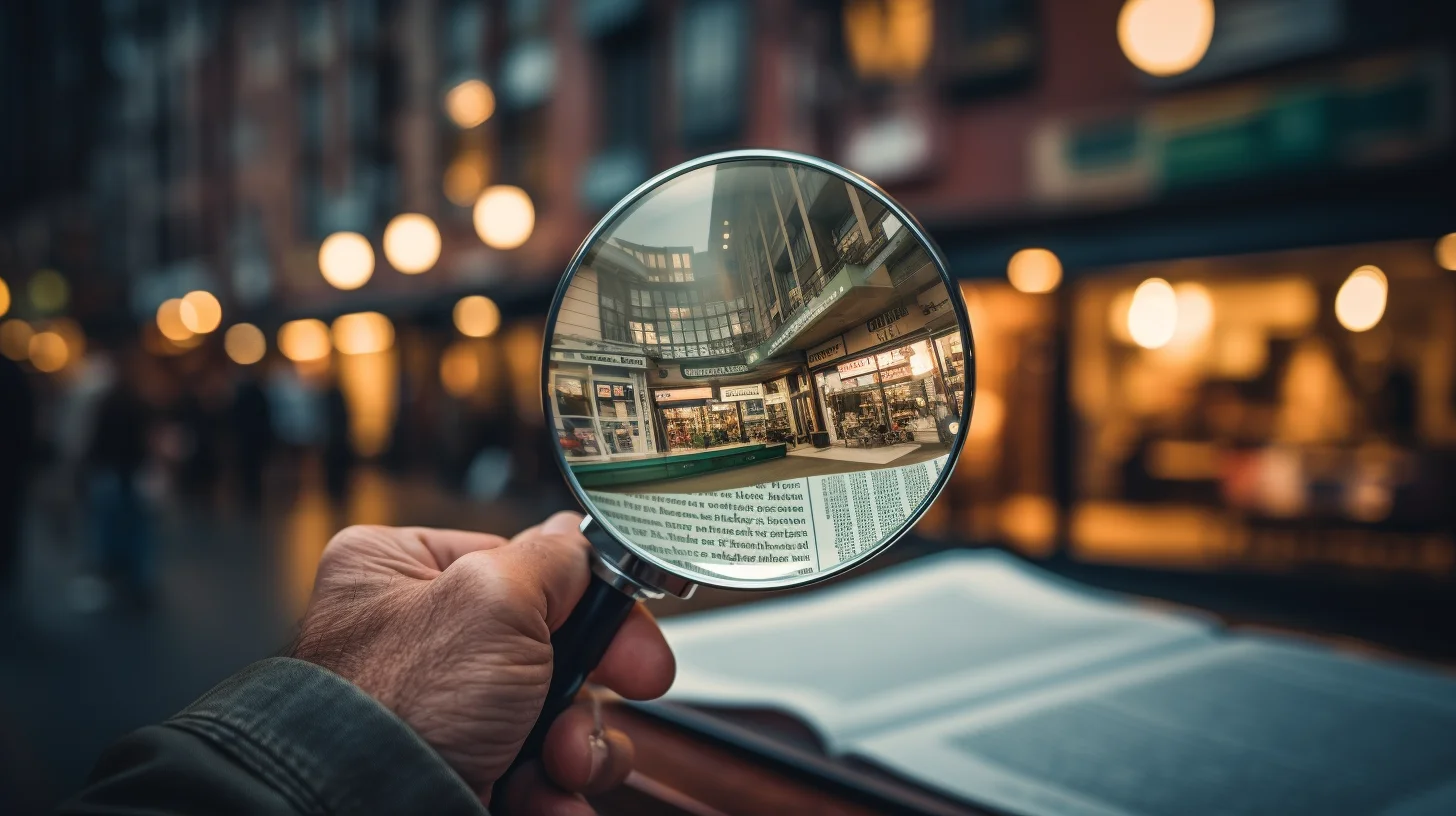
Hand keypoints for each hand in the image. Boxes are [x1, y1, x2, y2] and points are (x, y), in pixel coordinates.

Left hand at [290, 512, 674, 813]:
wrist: (364, 813)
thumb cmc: (395, 705)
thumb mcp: (492, 599)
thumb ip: (550, 560)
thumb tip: (575, 543)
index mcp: (401, 571)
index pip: (524, 566)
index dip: (589, 602)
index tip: (629, 638)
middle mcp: (418, 637)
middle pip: (550, 645)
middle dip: (589, 690)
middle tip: (623, 696)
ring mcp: (440, 710)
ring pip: (553, 715)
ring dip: (580, 748)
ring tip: (564, 768)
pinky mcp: (459, 767)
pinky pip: (535, 769)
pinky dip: (555, 791)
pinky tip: (551, 802)